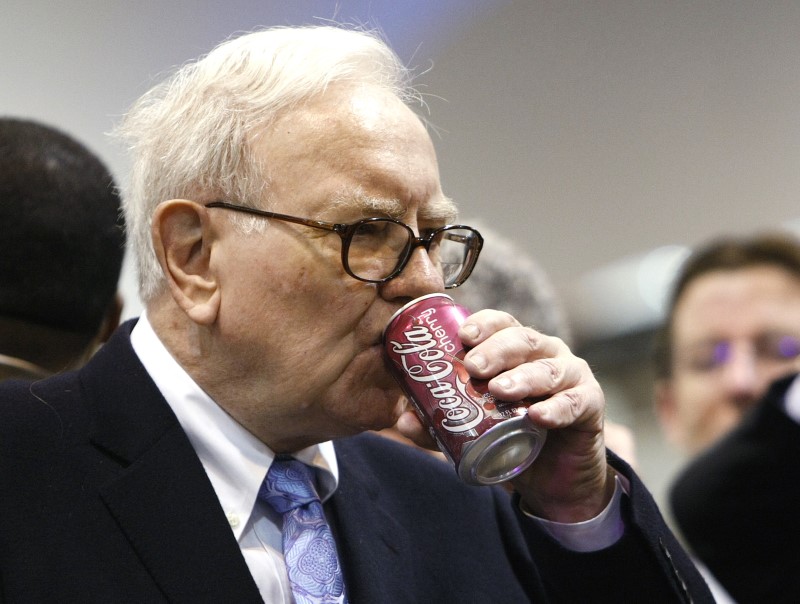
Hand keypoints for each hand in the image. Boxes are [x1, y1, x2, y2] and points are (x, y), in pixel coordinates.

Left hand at [398, 309, 612, 521]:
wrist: (554, 481)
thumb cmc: (513, 440)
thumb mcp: (472, 431)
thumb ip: (440, 425)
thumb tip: (403, 420)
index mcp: (516, 351)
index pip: (501, 324)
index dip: (483, 325)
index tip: (462, 336)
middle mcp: (545, 354)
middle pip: (523, 339)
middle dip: (497, 349)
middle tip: (473, 366)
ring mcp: (572, 376)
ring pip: (550, 367)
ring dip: (524, 377)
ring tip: (500, 390)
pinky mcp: (591, 404)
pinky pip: (577, 402)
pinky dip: (557, 408)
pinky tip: (539, 416)